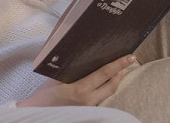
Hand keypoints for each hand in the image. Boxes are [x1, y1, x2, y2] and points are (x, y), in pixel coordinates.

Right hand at [17, 54, 137, 107]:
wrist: (38, 113)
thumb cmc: (44, 95)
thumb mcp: (56, 78)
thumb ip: (71, 70)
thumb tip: (84, 56)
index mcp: (79, 89)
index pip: (104, 74)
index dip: (118, 65)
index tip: (128, 57)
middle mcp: (88, 100)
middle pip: (112, 85)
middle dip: (122, 72)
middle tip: (130, 60)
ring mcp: (89, 107)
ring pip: (108, 93)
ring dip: (116, 80)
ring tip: (121, 70)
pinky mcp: (88, 111)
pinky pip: (101, 98)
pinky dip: (107, 88)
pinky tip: (107, 82)